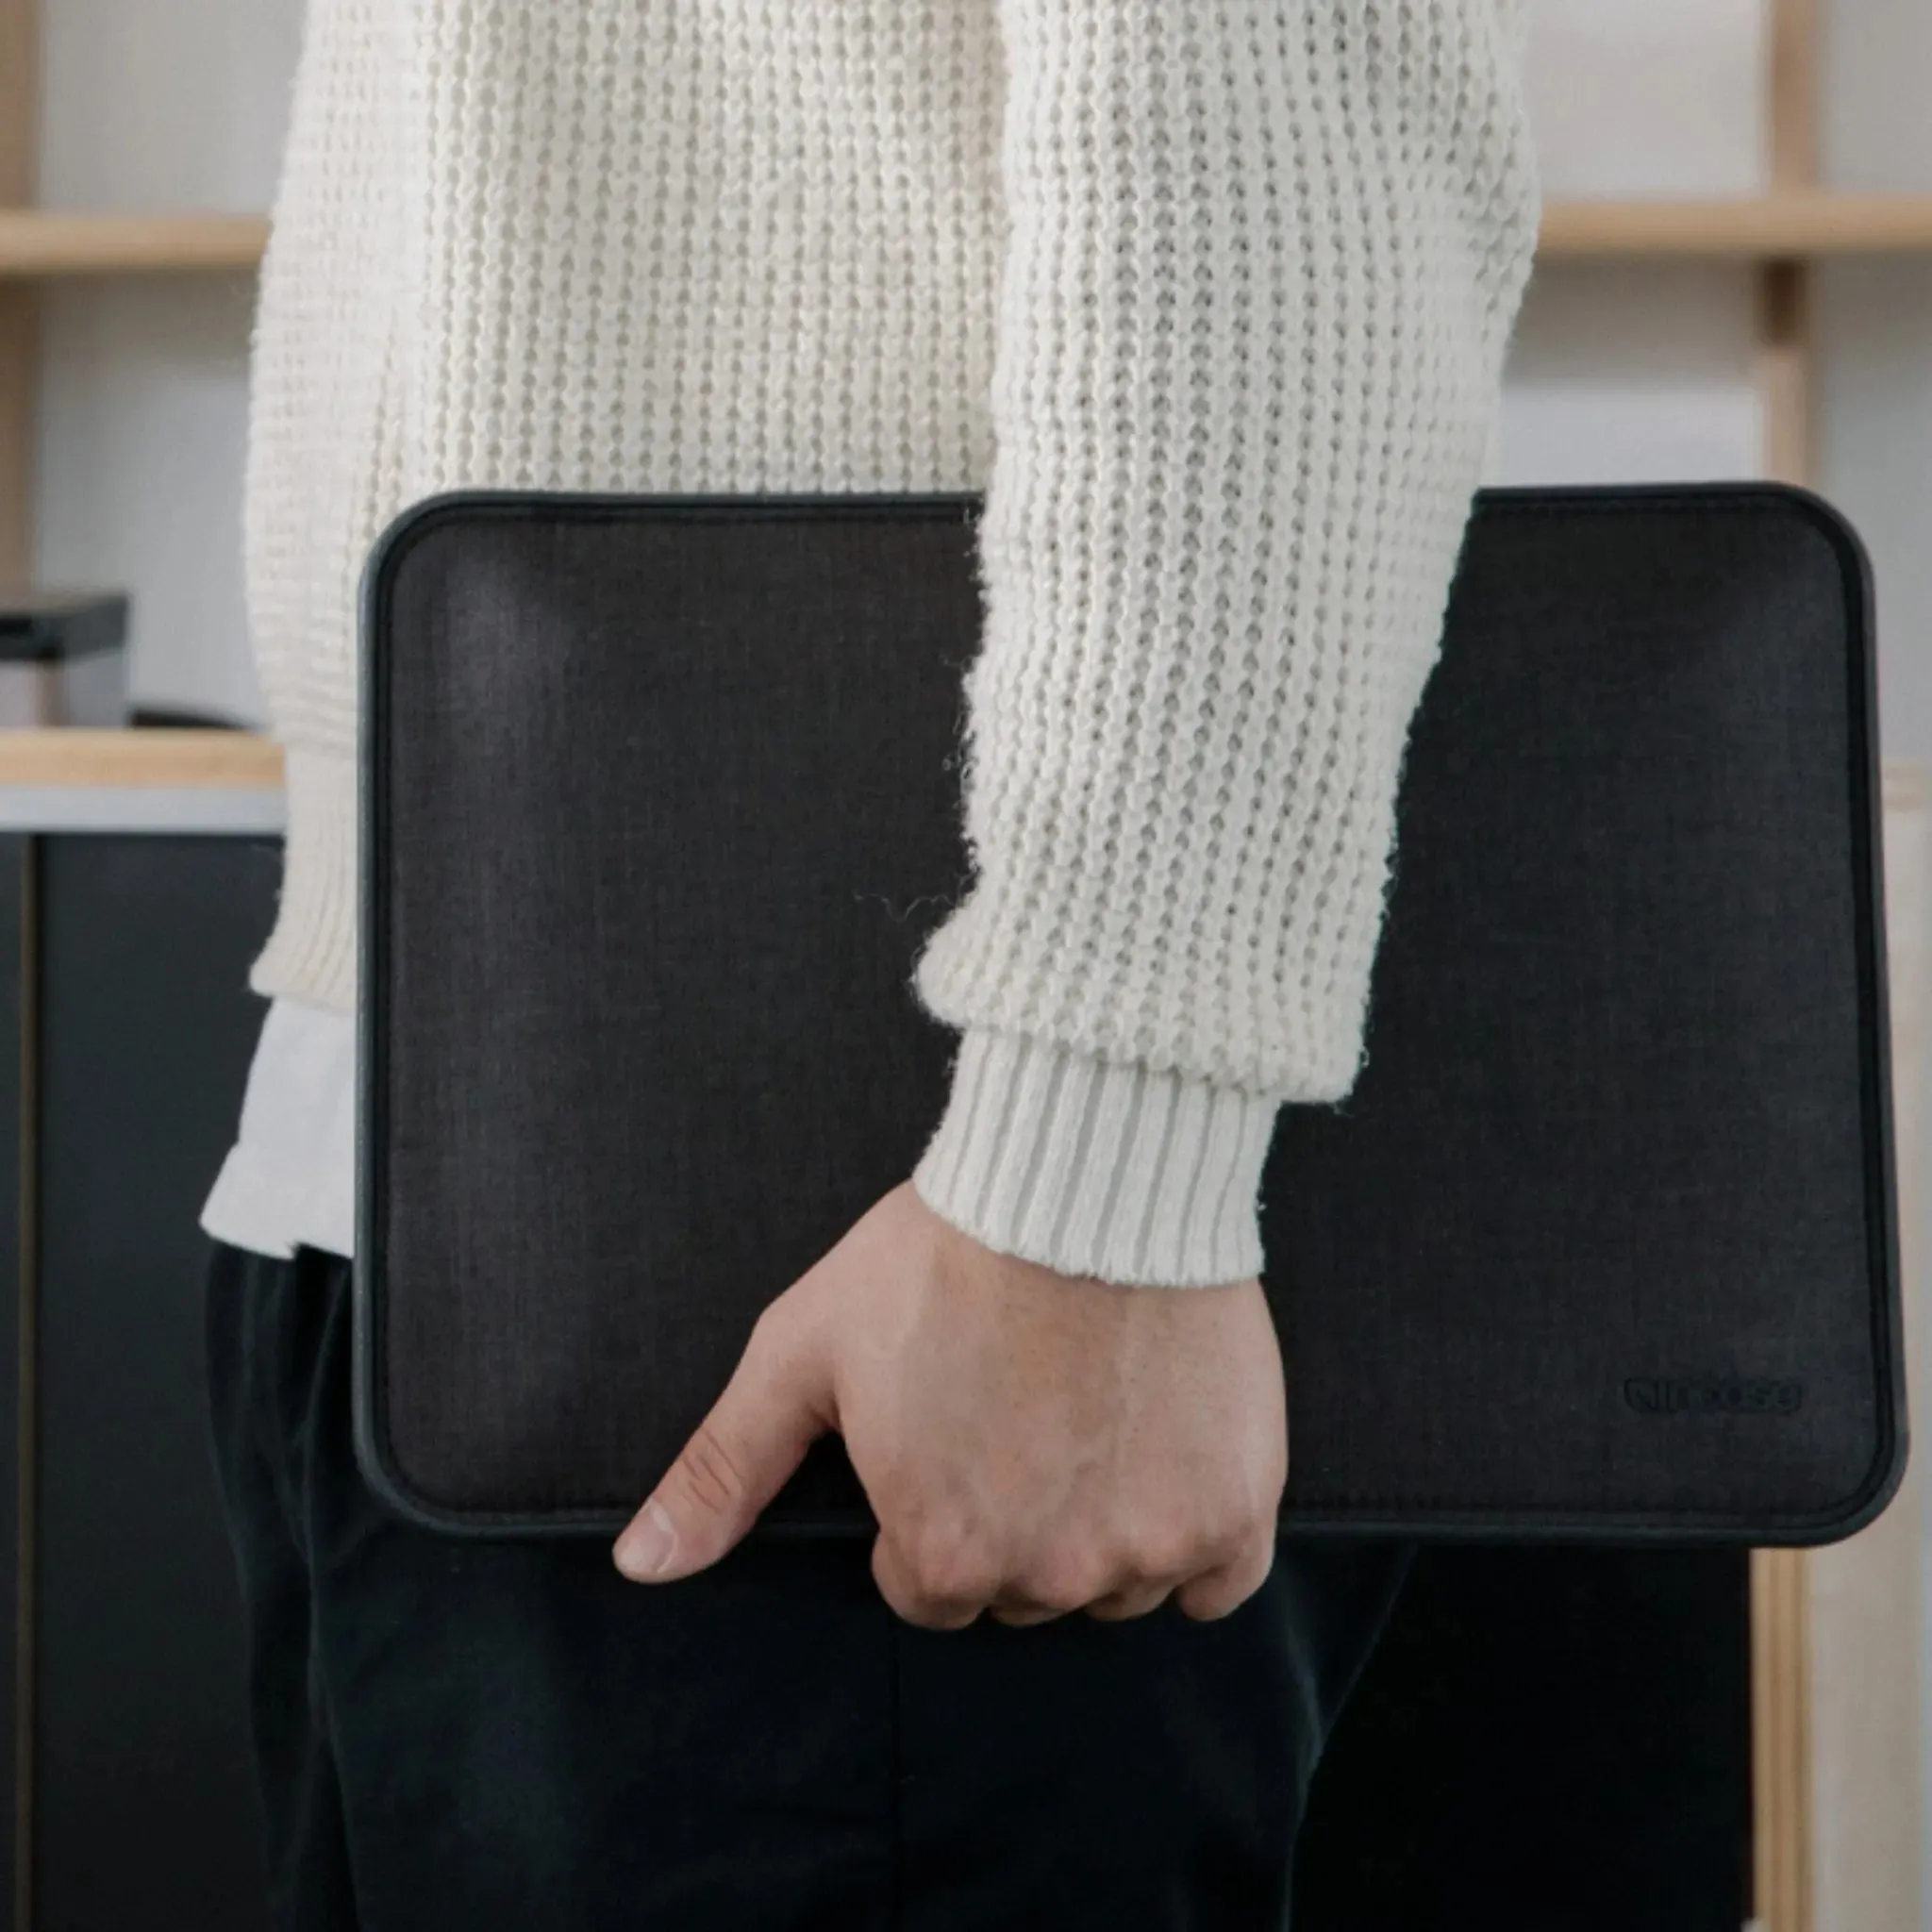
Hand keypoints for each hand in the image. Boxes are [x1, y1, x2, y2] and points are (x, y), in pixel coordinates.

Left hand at [612, 1178, 1287, 1627]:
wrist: (1084, 1170)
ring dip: (1102, 1526)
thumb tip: (640, 1565)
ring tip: (1088, 1416)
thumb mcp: (804, 1350)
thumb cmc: (937, 1255)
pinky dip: (1197, 1537)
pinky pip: (1219, 1580)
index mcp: (944, 1549)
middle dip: (1014, 1521)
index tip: (951, 1437)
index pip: (927, 1589)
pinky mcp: (1236, 1504)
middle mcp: (1052, 1571)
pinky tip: (1162, 1461)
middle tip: (1019, 1414)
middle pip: (1023, 1591)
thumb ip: (723, 1469)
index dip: (929, 1512)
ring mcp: (1152, 1543)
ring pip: (1117, 1586)